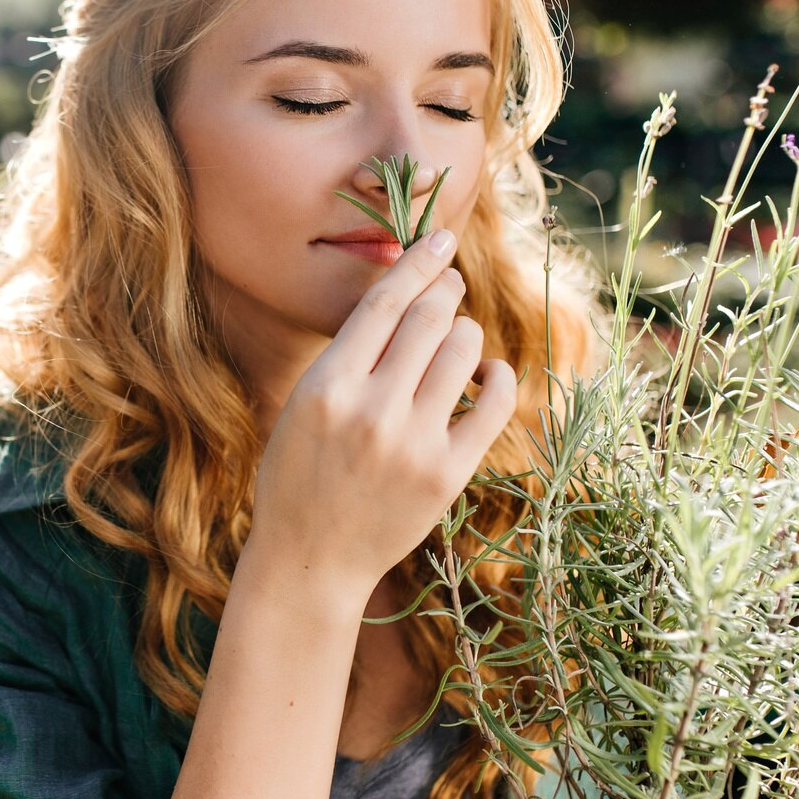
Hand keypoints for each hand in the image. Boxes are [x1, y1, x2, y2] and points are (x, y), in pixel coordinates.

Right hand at [245, 229, 518, 608]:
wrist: (310, 559)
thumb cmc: (299, 474)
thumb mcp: (302, 405)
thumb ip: (349, 356)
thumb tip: (407, 296)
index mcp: (326, 386)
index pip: (384, 303)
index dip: (417, 262)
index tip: (439, 239)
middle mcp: (371, 410)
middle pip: (428, 318)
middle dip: (446, 290)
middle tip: (451, 284)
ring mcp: (413, 443)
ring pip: (462, 351)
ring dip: (465, 331)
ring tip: (456, 335)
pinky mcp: (448, 474)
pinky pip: (494, 405)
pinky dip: (498, 378)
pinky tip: (487, 375)